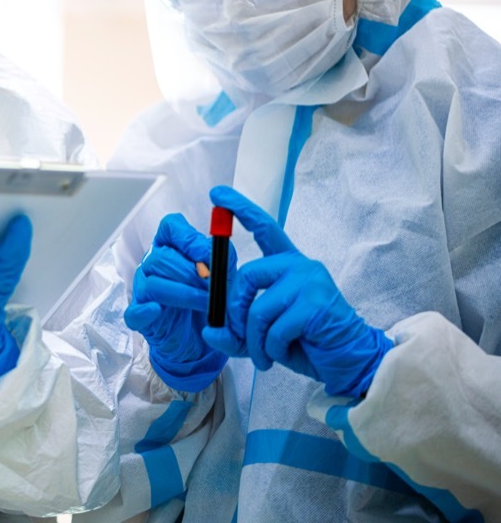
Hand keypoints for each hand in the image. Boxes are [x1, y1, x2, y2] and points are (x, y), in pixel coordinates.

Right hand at [124, 213, 230, 391]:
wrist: (202, 340)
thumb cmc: (209, 303)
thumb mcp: (224, 278)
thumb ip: (223, 262)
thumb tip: (218, 256)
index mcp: (173, 249)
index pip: (170, 228)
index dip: (187, 237)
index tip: (206, 254)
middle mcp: (153, 265)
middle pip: (162, 257)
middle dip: (191, 272)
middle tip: (213, 287)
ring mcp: (143, 291)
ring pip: (153, 283)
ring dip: (183, 293)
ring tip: (205, 304)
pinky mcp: (140, 318)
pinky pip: (134, 311)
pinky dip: (144, 310)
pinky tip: (157, 310)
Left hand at [201, 185, 391, 397]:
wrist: (349, 362)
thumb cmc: (307, 343)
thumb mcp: (263, 336)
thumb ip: (235, 332)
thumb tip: (208, 332)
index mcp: (287, 265)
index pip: (263, 228)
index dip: (240, 210)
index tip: (217, 194)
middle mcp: (299, 266)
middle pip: (245, 276)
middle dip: (234, 313)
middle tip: (238, 337)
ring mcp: (309, 282)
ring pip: (257, 308)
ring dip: (253, 340)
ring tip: (264, 355)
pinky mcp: (315, 304)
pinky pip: (274, 329)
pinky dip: (270, 349)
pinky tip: (281, 355)